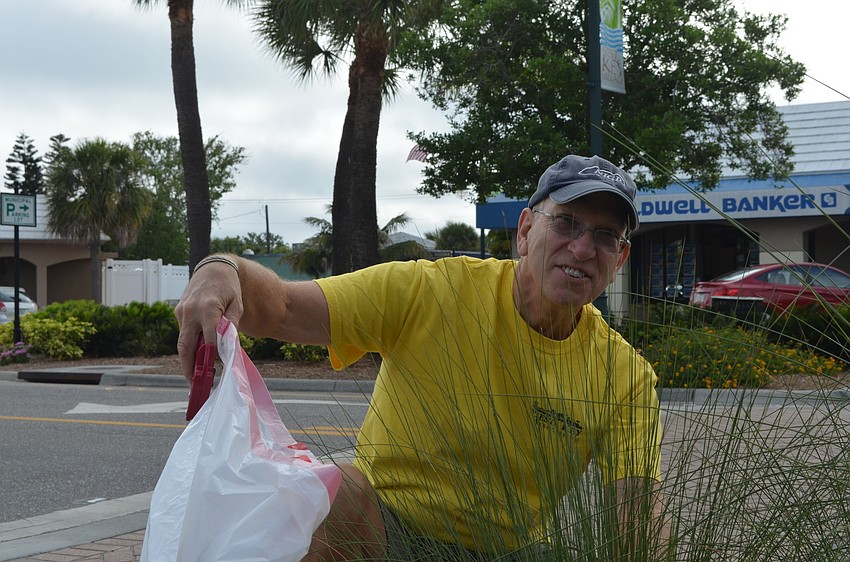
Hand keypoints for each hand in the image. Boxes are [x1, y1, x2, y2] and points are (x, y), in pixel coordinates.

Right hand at [174, 262, 243, 381]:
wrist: (213, 267)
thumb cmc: (229, 287)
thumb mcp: (237, 304)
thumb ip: (231, 325)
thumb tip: (228, 345)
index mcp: (208, 309)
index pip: (208, 340)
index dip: (211, 358)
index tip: (214, 372)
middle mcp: (191, 311)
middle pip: (186, 346)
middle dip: (189, 367)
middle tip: (194, 384)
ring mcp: (182, 311)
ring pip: (182, 341)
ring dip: (187, 359)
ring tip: (194, 376)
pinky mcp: (178, 311)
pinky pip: (183, 332)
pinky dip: (189, 344)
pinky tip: (197, 355)